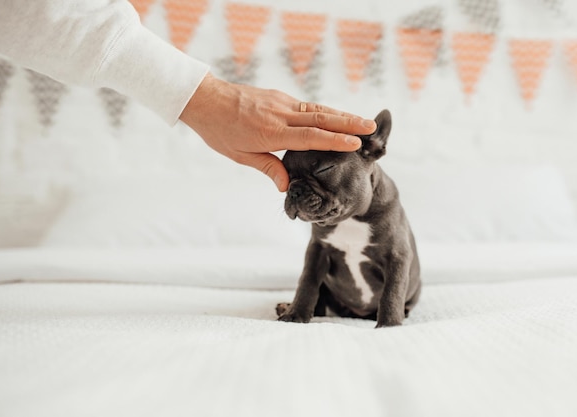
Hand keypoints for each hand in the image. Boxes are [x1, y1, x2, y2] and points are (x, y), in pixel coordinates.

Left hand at [179, 73, 376, 191]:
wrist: (205, 99)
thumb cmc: (220, 130)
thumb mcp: (240, 156)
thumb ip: (268, 168)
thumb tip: (287, 187)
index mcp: (271, 132)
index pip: (310, 136)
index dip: (335, 140)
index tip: (355, 143)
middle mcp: (280, 114)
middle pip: (321, 118)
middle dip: (348, 123)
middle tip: (371, 127)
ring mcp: (281, 102)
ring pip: (317, 109)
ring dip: (341, 115)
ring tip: (362, 121)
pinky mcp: (279, 97)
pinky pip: (307, 106)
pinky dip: (325, 111)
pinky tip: (335, 117)